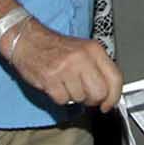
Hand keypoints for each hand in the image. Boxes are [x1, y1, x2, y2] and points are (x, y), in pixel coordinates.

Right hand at [8, 21, 124, 110]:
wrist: (28, 40)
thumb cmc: (55, 46)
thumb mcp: (83, 50)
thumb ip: (98, 68)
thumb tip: (110, 92)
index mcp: (93, 50)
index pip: (115, 78)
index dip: (114, 96)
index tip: (108, 104)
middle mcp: (82, 58)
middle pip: (99, 93)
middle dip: (93, 100)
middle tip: (85, 95)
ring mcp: (66, 68)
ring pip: (80, 98)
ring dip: (74, 97)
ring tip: (66, 83)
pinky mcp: (50, 79)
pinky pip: (63, 100)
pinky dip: (60, 97)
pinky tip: (56, 85)